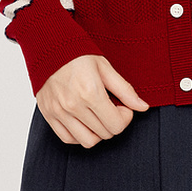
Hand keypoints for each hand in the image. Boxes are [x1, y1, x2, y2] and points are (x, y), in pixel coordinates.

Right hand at [35, 54, 149, 147]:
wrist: (49, 49)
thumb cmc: (78, 56)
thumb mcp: (105, 68)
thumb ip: (125, 90)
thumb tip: (142, 107)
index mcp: (90, 92)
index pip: (117, 125)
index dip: (125, 118)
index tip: (123, 107)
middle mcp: (73, 105)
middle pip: (105, 133)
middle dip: (114, 123)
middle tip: (111, 109)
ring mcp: (59, 112)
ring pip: (87, 141)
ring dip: (98, 133)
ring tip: (99, 117)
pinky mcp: (49, 115)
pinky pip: (68, 138)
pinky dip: (80, 135)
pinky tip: (85, 122)